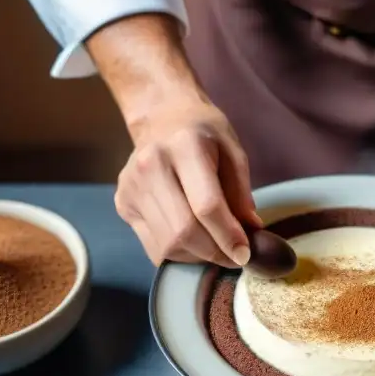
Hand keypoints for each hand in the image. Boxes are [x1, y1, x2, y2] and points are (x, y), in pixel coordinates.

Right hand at [114, 99, 260, 266]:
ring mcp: (131, 187)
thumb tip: (251, 232)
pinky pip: (152, 246)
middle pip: (183, 231)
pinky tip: (194, 244)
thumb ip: (242, 193)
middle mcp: (151, 166)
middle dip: (214, 253)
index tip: (245, 254)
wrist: (161, 117)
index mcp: (184, 147)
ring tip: (216, 249)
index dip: (228, 236)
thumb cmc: (204, 134)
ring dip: (197, 257)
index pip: (206, 206)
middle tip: (234, 258)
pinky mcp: (123, 204)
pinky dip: (178, 254)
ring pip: (167, 245)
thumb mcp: (233, 151)